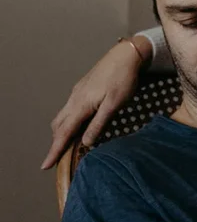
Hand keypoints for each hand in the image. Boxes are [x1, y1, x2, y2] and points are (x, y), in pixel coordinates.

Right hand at [41, 36, 151, 168]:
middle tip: (56, 160)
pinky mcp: (83, 89)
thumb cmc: (122, 79)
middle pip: (59, 126)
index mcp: (81, 105)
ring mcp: (77, 93)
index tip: (45, 166)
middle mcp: (74, 99)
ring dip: (61, 132)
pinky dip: (69, 122)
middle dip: (56, 143)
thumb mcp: (114, 104)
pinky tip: (78, 126)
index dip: (54, 151)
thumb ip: (99, 124)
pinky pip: (69, 109)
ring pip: (63, 116)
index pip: (64, 133)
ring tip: (66, 146)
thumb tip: (85, 142)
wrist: (125, 55)